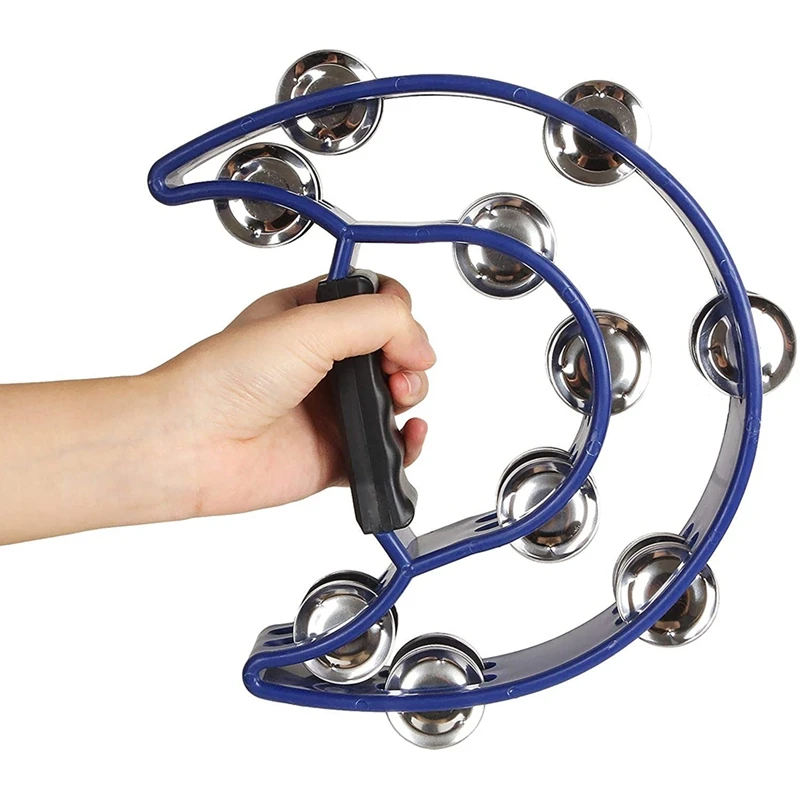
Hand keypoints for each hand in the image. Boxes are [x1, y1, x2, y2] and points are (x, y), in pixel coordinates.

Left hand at [153, 275, 434, 517]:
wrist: (190, 446)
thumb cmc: (221, 380)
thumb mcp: (306, 324)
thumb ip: (376, 320)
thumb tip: (421, 344)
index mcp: (309, 317)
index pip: (374, 303)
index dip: (397, 313)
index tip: (401, 330)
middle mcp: (322, 362)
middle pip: (393, 352)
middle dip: (410, 358)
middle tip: (398, 371)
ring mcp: (330, 410)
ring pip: (395, 400)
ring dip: (412, 397)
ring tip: (399, 400)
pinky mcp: (335, 454)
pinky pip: (386, 450)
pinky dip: (406, 445)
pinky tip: (407, 436)